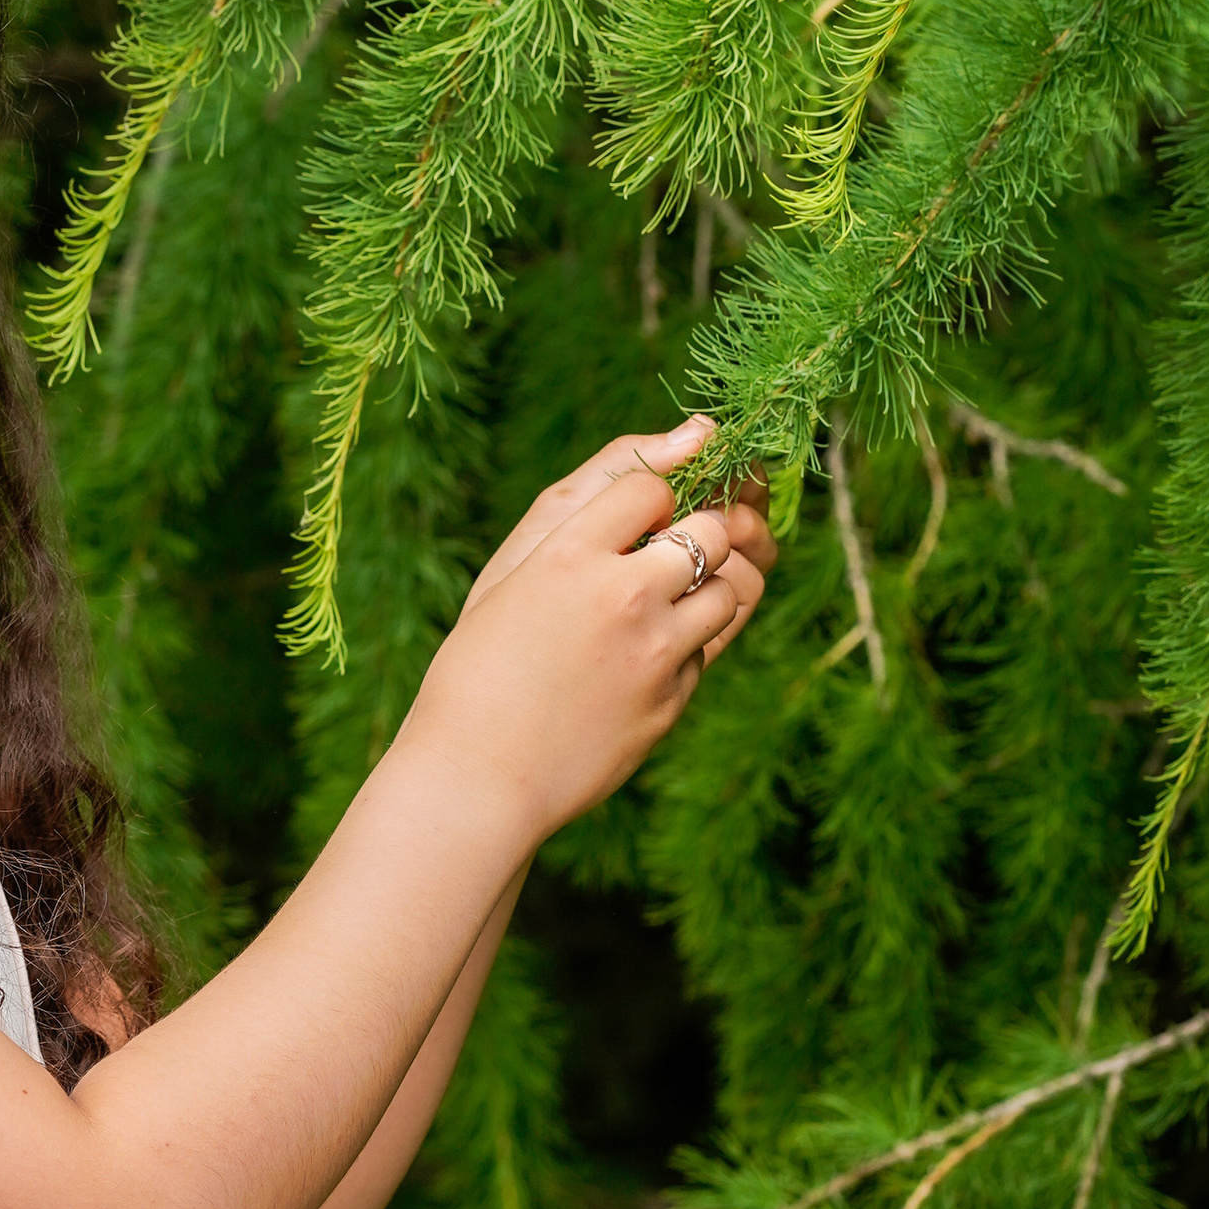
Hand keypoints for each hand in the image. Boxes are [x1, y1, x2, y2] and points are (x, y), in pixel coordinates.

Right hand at [428, 417, 776, 839]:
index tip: (625, 523)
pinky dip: (688, 642)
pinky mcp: (673, 703)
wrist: (475, 778)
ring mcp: (655, 655)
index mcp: (568, 555)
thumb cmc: (484, 661)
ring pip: (732, 588)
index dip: (647, 498)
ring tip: (659, 602)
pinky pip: (710, 649)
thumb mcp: (517, 564)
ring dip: (707, 585)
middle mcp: (622, 598)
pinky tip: (636, 659)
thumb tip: (701, 430)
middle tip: (661, 553)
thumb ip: (601, 489)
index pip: (654, 484)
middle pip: (713, 530)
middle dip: (698, 531)